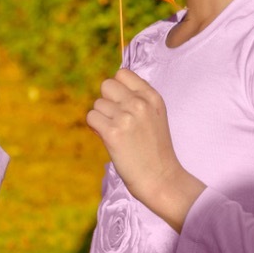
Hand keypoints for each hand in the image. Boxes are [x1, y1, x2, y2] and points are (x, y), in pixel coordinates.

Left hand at [86, 68, 204, 231]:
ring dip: (101, 118)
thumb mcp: (155, 115)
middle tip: (116, 120)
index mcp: (152, 97)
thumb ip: (137, 99)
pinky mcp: (113, 133)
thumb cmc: (155, 149)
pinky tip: (108, 139)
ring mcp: (126, 117)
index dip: (117, 88)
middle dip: (107, 101)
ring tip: (116, 133)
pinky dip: (95, 129)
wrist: (162, 179)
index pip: (122, 73)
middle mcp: (139, 103)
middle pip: (106, 85)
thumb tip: (108, 90)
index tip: (122, 104)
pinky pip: (91, 118)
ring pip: (97, 104)